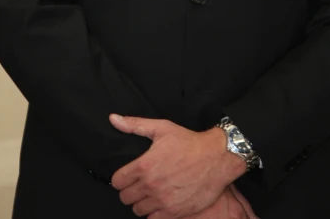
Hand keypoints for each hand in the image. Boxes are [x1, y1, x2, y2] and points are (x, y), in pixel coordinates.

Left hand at [109, 114, 246, 217]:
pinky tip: (161, 201)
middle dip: (130, 191)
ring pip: (138, 210)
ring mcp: (162, 200)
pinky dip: (154, 212)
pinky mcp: (174, 212)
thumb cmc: (188, 142)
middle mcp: (151, 185)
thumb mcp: (161, 128)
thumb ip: (134, 125)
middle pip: (125, 198)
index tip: (127, 176)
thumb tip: (113, 119)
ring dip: (141, 202)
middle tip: (140, 184)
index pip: (117, 181)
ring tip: (150, 193)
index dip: (120, 178)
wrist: (216, 157)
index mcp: (144, 165)